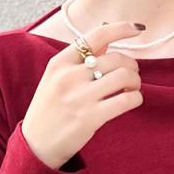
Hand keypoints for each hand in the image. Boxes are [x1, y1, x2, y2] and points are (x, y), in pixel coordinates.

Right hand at [21, 21, 144, 170]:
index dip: (121, 28)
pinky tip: (132, 101)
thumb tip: (107, 38)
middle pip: (116, 58)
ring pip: (124, 76)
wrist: (36, 144)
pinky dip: (136, 98)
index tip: (137, 30)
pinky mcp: (90, 117)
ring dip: (135, 82)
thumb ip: (80, 59)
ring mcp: (80, 97)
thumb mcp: (55, 78)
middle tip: (132, 77)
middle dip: (132, 66)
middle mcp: (69, 76)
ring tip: (131, 89)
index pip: (96, 35)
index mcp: (60, 63)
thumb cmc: (49, 110)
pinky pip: (126, 100)